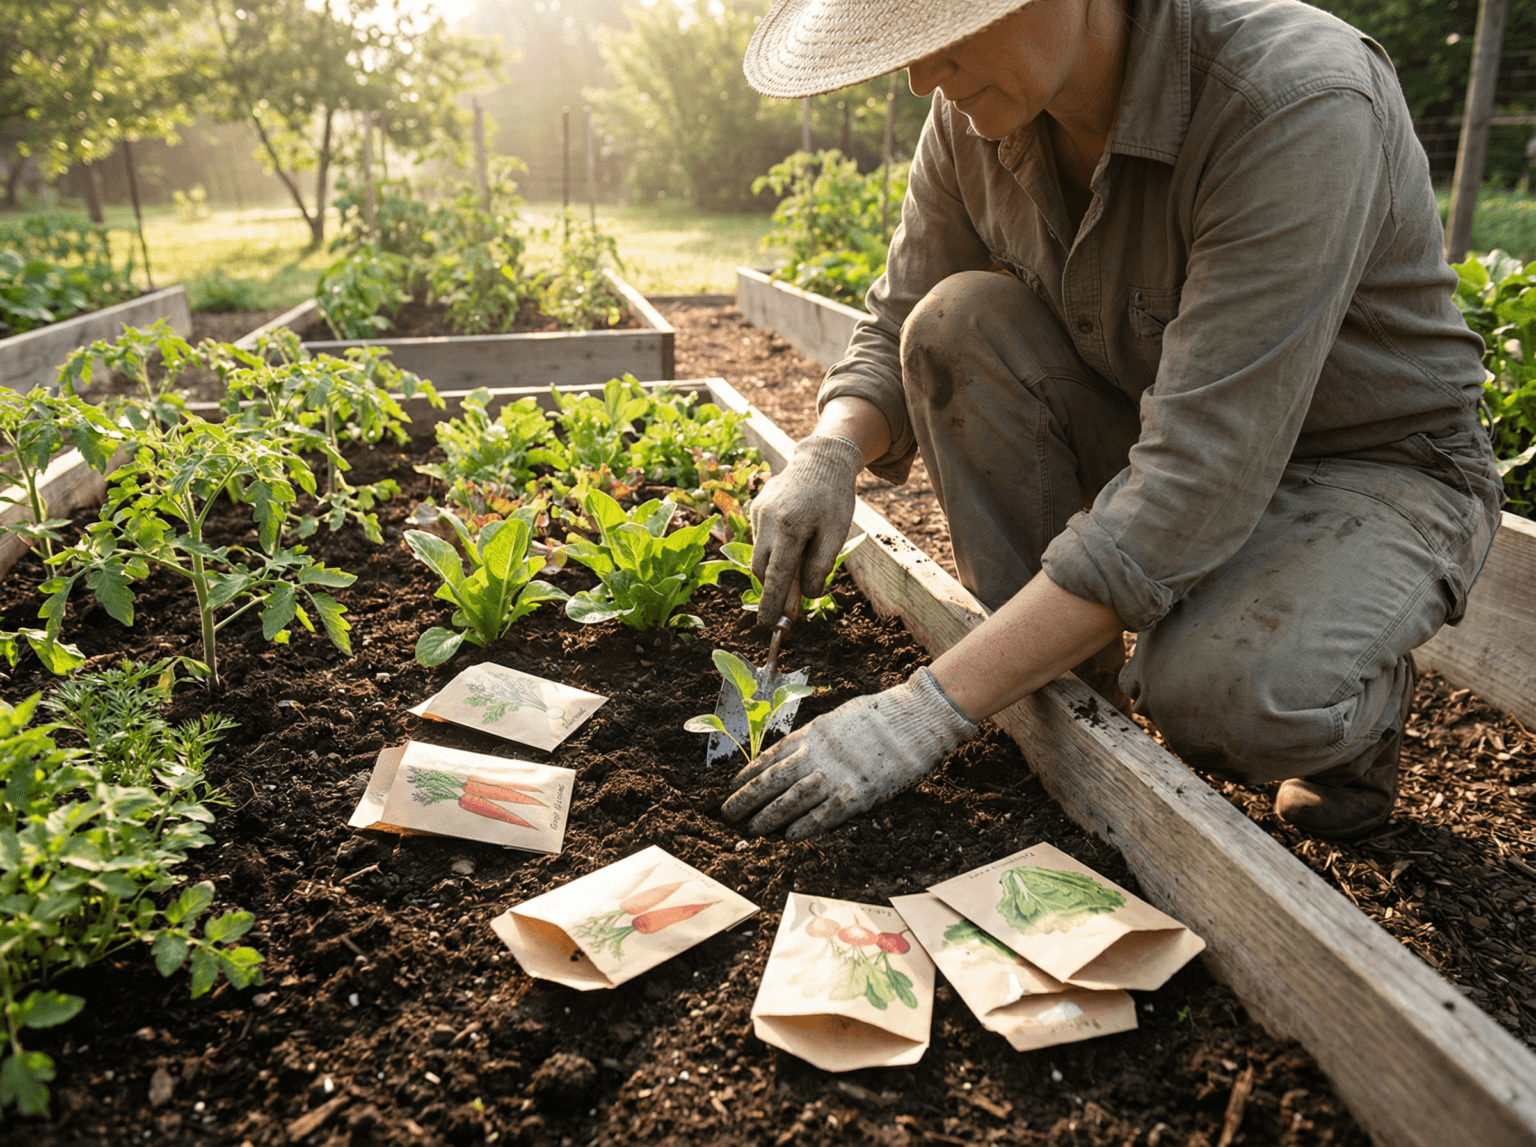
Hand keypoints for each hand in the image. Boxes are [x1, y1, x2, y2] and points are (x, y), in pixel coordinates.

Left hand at [721, 668, 978, 840]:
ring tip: (752, 829)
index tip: (733, 785)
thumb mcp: (838, 719)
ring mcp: (835, 775)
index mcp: (812, 734)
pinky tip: (789, 836)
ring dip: (769, 816)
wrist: (914, 719)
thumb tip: (796, 750)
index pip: (771, 756)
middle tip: (728, 813)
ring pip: (792, 800)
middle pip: (773, 780)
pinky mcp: (857, 794)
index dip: (749, 773)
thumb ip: (816, 737)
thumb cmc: (880, 717)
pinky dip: (805, 826)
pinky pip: (825, 814)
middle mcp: (817, 755)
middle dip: (747, 798)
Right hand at [750, 435, 863, 623]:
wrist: (821, 460)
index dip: (772, 602)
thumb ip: (820, 565)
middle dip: (773, 591)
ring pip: (760, 555)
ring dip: (775, 570)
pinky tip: (793, 541)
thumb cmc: (833, 498)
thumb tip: (807, 595)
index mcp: (790, 527)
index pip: (777, 575)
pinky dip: (774, 550)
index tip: (767, 625)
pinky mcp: (756, 508)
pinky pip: (761, 538)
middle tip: (791, 609)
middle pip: (762, 569)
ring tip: (800, 565)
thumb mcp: (836, 533)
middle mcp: (767, 520)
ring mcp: (758, 512)